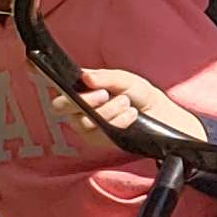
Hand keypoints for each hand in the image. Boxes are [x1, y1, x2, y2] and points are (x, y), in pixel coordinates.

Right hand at [67, 62, 204, 148]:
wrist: (158, 115)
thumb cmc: (138, 94)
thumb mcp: (125, 79)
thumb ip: (105, 77)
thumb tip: (85, 77)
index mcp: (80, 89)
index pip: (58, 88)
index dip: (59, 86)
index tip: (78, 82)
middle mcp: (78, 108)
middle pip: (61, 107)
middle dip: (85, 100)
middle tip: (105, 95)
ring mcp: (86, 125)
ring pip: (83, 121)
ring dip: (107, 111)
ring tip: (126, 103)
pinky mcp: (97, 139)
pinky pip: (98, 133)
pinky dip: (116, 123)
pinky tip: (130, 116)